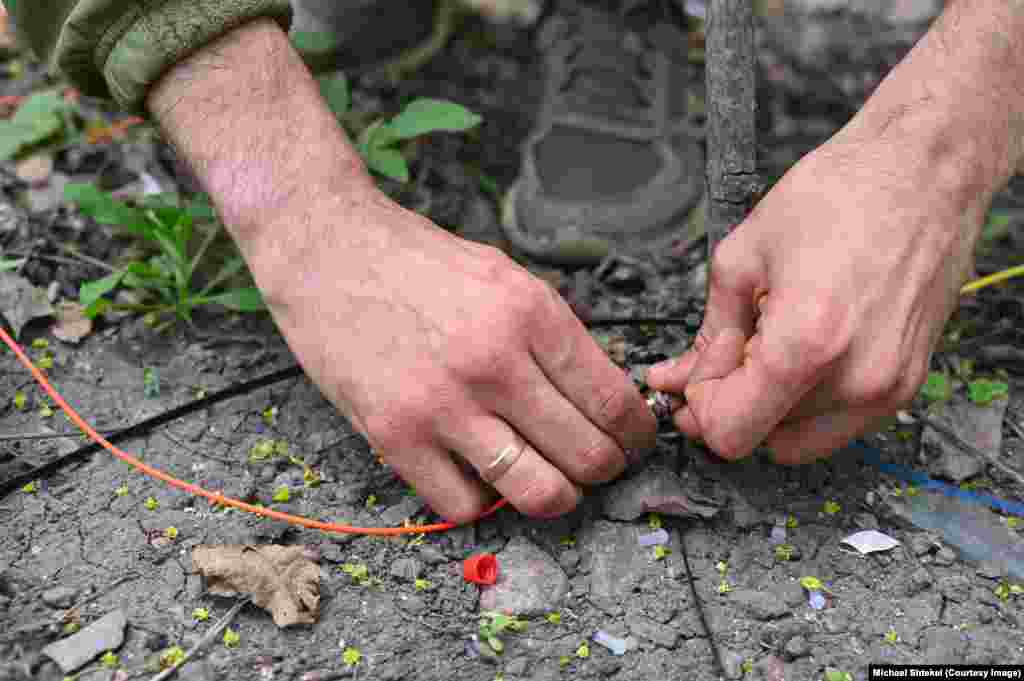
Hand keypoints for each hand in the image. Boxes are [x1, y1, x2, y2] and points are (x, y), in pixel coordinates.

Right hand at [252, 188, 656, 520]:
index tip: (634, 446)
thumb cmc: (419, 263)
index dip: (637, 438)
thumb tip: (601, 395)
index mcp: (532, 314)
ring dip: (555, 498)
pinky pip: (464, 506)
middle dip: (604, 471)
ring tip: (548, 483)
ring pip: (537, 492)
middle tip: (594, 467)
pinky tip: (477, 473)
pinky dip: (481, 501)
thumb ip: (553, 335)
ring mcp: (443, 403)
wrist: (328, 249)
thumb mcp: (505, 277)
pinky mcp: (395, 434)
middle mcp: (495, 361)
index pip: (614, 403)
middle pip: (587, 455)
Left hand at [646, 131, 986, 463]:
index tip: (700, 370)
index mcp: (807, 345)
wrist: (924, 172)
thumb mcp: (743, 256)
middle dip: (730, 402)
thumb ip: (707, 332)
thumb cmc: (842, 195)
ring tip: (767, 345)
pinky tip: (800, 350)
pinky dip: (806, 401)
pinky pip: (838, 423)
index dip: (700, 406)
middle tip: (726, 354)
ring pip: (799, 439)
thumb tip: (677, 378)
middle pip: (762, 440)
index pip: (730, 432)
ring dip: (769, 406)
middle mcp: (855, 380)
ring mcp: (888, 388)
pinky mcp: (907, 384)